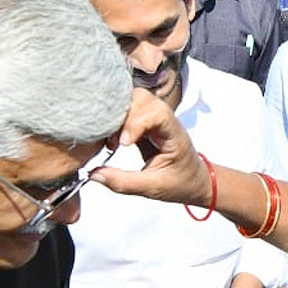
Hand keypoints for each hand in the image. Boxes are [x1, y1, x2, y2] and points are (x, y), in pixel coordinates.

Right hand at [89, 88, 207, 204]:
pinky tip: (112, 138)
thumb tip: (94, 175)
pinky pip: (128, 110)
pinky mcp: (145, 121)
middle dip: (122, 116)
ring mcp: (155, 117)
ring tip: (112, 141)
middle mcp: (165, 119)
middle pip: (142, 99)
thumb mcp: (152, 188)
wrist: (194, 181)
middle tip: (112, 142)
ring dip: (117, 116)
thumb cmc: (180, 183)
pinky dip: (116, 120)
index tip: (123, 144)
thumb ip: (123, 182)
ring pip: (133, 100)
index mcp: (174, 133)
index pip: (156, 113)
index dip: (136, 123)